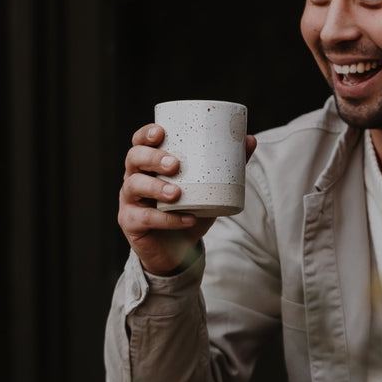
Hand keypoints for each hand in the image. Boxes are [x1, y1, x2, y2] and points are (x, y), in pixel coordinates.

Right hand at [117, 123, 256, 275]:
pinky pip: (146, 218)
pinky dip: (168, 219)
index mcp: (149, 163)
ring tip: (177, 193)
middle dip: (152, 158)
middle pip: (134, 159)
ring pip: (134, 186)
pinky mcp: (131, 223)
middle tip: (174, 164)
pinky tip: (187, 219)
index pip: (139, 142)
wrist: (177, 250)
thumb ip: (228, 165)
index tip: (160, 132)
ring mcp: (130, 201)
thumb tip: (251, 140)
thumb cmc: (190, 209)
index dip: (146, 134)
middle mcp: (134, 177)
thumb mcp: (209, 187)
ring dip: (155, 187)